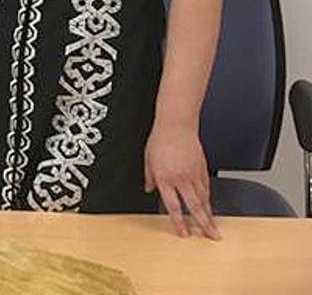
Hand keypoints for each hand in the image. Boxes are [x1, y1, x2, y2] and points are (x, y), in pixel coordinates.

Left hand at [145, 122, 220, 239]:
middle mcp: (181, 178)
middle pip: (195, 206)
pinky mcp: (202, 168)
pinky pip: (206, 187)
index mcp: (165, 178)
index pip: (173, 205)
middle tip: (212, 236)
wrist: (177, 125)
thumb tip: (148, 188)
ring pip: (204, 198)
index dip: (179, 222)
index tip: (184, 233)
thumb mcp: (148, 159)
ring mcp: (194, 174)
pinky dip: (208, 198)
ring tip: (213, 226)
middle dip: (204, 223)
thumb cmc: (160, 140)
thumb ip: (149, 176)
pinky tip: (209, 205)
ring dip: (209, 213)